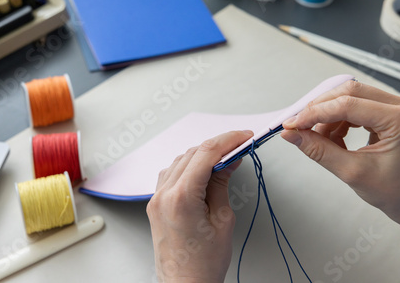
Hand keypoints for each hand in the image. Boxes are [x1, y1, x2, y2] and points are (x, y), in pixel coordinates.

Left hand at [147, 130, 252, 282]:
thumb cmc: (203, 263)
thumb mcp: (222, 219)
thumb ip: (222, 183)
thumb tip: (229, 160)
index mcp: (181, 198)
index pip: (205, 154)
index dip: (228, 140)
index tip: (243, 136)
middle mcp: (164, 195)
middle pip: (191, 154)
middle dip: (217, 145)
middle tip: (239, 146)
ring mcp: (156, 199)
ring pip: (180, 161)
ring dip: (202, 155)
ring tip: (224, 159)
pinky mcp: (156, 204)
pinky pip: (171, 174)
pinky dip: (188, 166)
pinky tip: (202, 170)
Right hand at [281, 80, 399, 230]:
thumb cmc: (399, 192)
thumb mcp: (353, 173)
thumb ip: (319, 151)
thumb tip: (293, 135)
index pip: (347, 105)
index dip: (315, 114)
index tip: (294, 125)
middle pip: (348, 92)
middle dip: (320, 110)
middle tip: (299, 127)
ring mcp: (398, 108)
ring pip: (351, 96)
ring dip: (328, 116)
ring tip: (322, 140)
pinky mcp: (391, 112)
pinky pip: (357, 105)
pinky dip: (339, 120)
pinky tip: (335, 138)